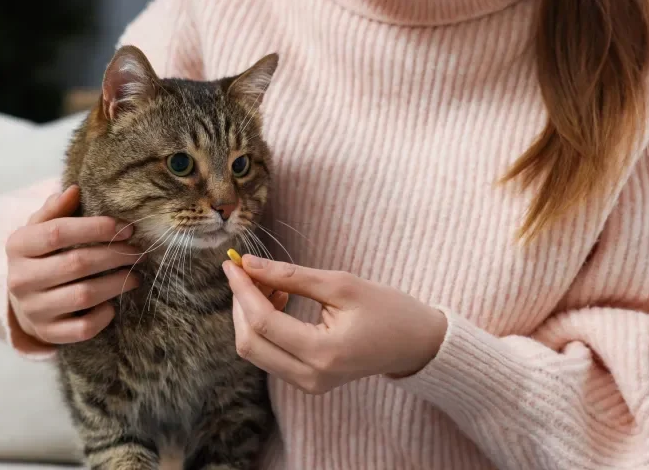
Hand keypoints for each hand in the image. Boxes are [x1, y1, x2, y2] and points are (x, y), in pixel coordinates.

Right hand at [5, 185, 142, 344]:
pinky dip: (104, 315)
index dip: (97, 228)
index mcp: (18, 246)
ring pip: (84, 295)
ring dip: (117, 283)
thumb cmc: (43, 255)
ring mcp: (33, 309)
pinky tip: (114, 304)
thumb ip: (57, 210)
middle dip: (115, 255)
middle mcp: (20, 279)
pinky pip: (83, 327)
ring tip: (135, 274)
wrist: (25, 300)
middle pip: (77, 263)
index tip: (127, 228)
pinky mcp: (48, 333)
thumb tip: (74, 189)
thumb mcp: (42, 229)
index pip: (58, 233)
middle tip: (138, 251)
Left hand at [223, 255, 447, 393]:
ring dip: (251, 315)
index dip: (243, 290)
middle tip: (250, 271)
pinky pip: (269, 355)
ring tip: (273, 283)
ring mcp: (308, 385)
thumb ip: (291, 276)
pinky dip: (264, 327)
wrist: (415, 344)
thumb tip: (249, 265)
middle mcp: (310, 377)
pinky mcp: (307, 382)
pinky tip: (280, 300)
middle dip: (242, 304)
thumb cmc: (388, 310)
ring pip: (255, 351)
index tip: (232, 263)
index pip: (264, 323)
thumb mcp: (341, 284)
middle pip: (250, 343)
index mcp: (323, 353)